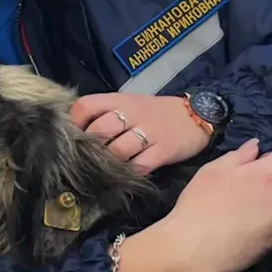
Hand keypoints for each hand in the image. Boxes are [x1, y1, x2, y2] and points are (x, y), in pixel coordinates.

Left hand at [71, 92, 209, 173]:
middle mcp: (133, 113)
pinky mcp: (163, 151)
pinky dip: (131, 172)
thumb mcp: (130, 104)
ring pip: (117, 151)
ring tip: (110, 167)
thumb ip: (105, 114)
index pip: (86, 105)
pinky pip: (139, 166)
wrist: (196, 115)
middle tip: (92, 158)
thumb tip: (77, 132)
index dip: (75, 123)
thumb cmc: (156, 112)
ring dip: (110, 162)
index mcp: (121, 100)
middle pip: (100, 130)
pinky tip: (130, 172)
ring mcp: (149, 132)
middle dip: (92, 147)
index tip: (75, 137)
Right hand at [160, 139, 271, 271]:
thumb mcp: (213, 170)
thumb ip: (239, 155)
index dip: (270, 160)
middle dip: (265, 186)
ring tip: (236, 215)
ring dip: (263, 207)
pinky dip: (259, 227)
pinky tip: (237, 232)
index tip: (251, 168)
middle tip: (237, 193)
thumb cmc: (200, 204)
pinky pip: (270, 229)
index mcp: (268, 177)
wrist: (193, 250)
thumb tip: (256, 146)